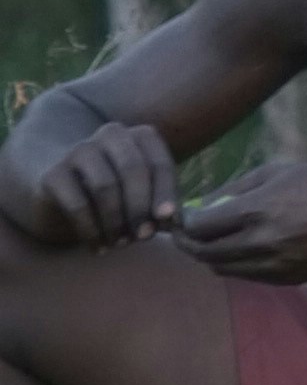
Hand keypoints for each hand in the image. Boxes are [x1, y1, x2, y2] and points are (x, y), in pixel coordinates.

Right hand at [5, 116, 182, 249]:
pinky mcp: (53, 174)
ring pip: (105, 186)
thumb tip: (175, 224)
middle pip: (132, 169)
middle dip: (141, 207)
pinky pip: (77, 204)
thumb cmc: (117, 195)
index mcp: (140, 136)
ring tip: (121, 244)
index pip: (159, 163)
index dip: (166, 193)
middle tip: (144, 236)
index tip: (168, 220)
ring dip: (116, 221)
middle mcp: (110, 136)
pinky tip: (98, 248)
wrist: (61, 192)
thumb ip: (160, 206)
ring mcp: (78, 151)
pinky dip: (91, 230)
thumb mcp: (142, 196)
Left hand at [171, 160, 306, 284]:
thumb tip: (199, 206)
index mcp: (256, 210)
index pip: (198, 226)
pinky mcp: (286, 279)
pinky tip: (243, 250)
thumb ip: (233, 189)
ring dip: (211, 257)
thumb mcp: (277, 172)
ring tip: (213, 243)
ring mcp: (274, 265)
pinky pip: (248, 276)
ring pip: (222, 269)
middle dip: (188, 244)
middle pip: (204, 253)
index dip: (183, 223)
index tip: (182, 218)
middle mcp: (261, 241)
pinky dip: (237, 265)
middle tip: (185, 236)